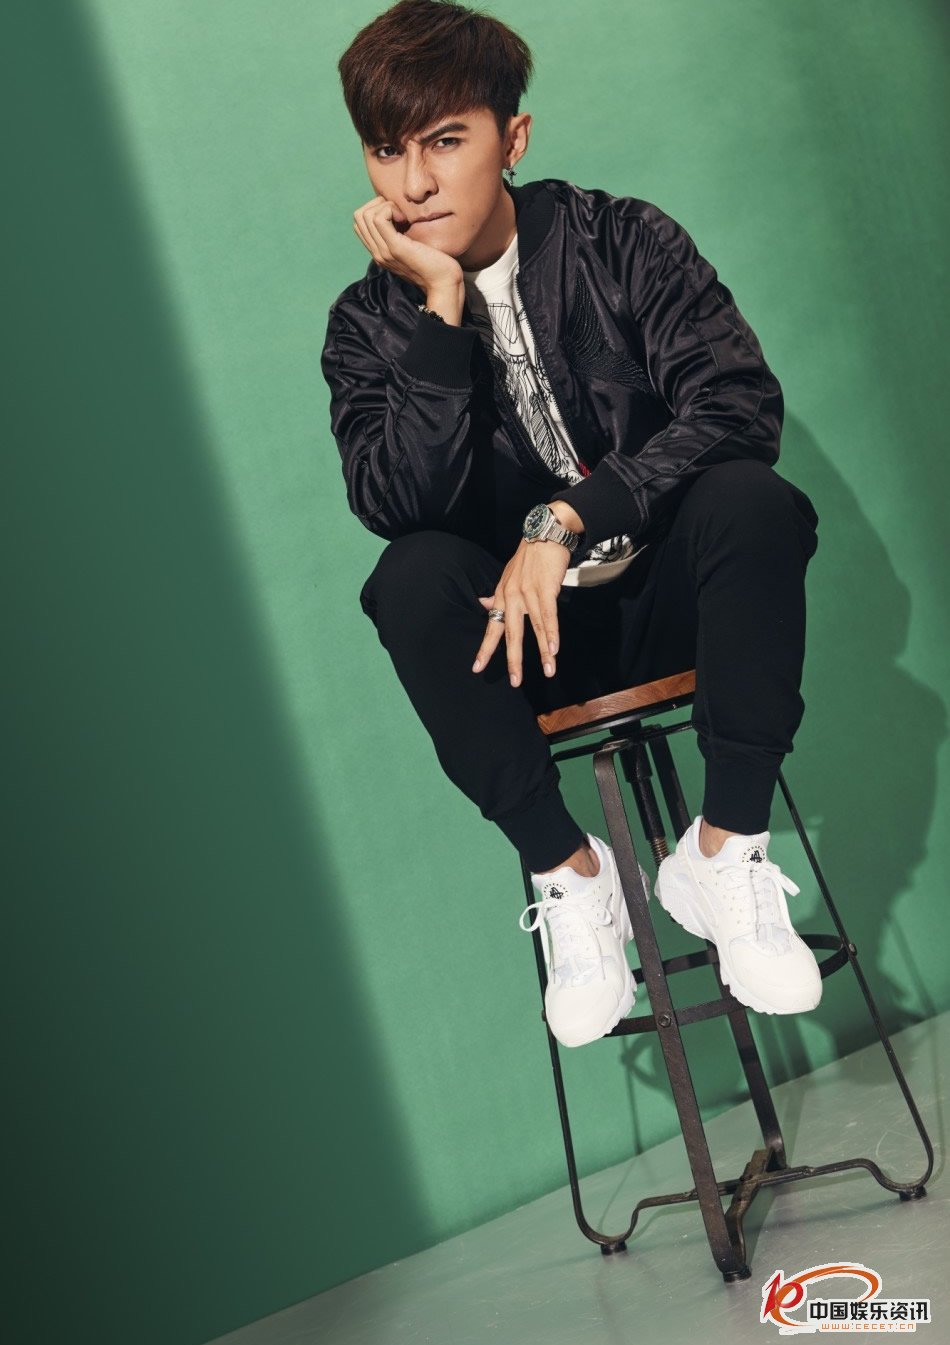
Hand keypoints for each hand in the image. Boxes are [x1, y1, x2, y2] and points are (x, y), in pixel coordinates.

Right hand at [352, 194, 462, 297]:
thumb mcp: (413, 246)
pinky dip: (390, 210)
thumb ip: (402, 235)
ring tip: (403, 217)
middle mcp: (377, 253)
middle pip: (359, 216)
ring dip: (385, 206)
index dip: (376, 209)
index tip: (398, 215)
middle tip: (400, 213)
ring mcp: (384, 251)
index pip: (360, 223)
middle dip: (378, 204)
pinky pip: (379, 219)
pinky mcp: (395, 248)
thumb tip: (400, 214)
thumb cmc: (435, 263)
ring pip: (365, 215)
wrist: (443, 282)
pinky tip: (405, 219)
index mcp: (380, 252)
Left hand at [471, 538, 571, 686]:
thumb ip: (498, 595)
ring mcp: (528, 593)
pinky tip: (554, 649)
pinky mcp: (546, 589)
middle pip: (511, 634)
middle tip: (515, 682)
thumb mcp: (508, 576)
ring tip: (549, 671)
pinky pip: (548, 616)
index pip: (492, 626)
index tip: (477, 668)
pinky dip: (552, 633)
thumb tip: (485, 606)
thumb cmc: (529, 557)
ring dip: (542, 652)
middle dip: (513, 660)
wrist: (544, 533)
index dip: (485, 648)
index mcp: (502, 596)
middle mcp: (512, 597)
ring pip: (535, 629)